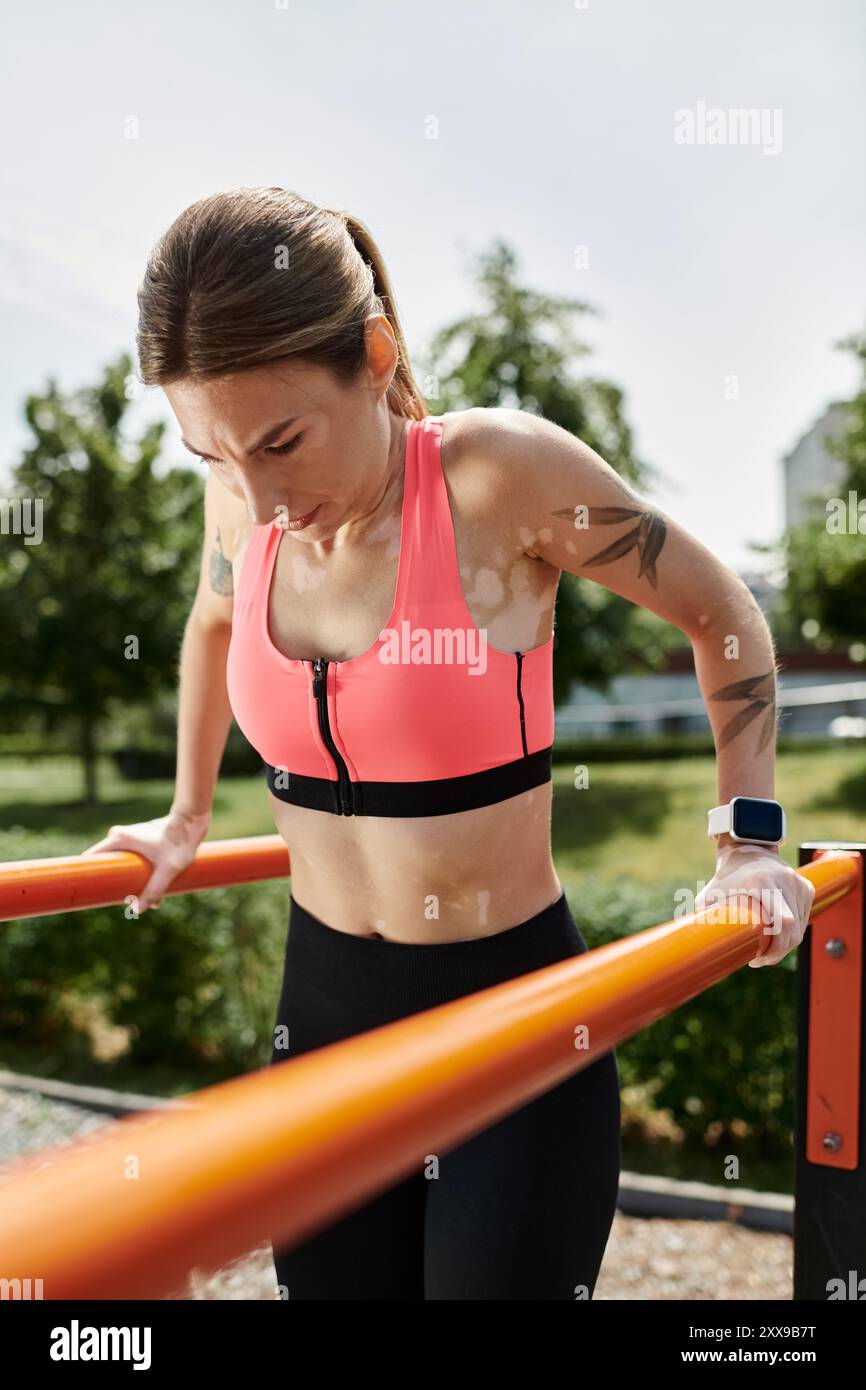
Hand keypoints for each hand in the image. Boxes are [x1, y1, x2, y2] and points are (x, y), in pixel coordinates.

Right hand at [81, 808, 211, 912]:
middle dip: (110, 881)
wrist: (192, 821)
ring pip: (117, 861)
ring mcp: (127, 835)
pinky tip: (143, 881)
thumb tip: (138, 910)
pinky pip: (127, 857)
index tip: (90, 891)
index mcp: (118, 839)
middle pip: (105, 862)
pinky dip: (131, 869)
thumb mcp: (168, 869)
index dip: (88, 874)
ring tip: (133, 893)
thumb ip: (154, 889)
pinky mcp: (137, 839)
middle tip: (119, 898)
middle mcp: (119, 835)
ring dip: (123, 876)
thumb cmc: (180, 843)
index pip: (91, 857)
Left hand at [694, 843, 815, 967]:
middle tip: (761, 960)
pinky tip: (776, 934)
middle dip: (779, 952)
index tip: (756, 959)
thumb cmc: (725, 877)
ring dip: (785, 944)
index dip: (774, 949)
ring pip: (799, 928)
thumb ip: (702, 917)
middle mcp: (785, 881)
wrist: (747, 851)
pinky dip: (793, 931)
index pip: (783, 923)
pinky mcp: (806, 888)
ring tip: (766, 948)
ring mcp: (799, 884)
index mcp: (763, 882)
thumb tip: (694, 944)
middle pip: (793, 931)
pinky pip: (803, 919)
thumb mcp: (710, 895)